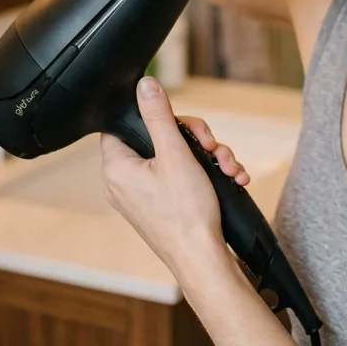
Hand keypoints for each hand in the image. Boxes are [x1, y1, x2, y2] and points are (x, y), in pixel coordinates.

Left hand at [100, 76, 249, 276]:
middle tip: (211, 145)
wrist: (204, 260)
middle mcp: (124, 181)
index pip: (125, 123)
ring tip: (228, 165)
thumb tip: (145, 85)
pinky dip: (205, 173)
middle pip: (158, 137)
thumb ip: (159, 115)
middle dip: (194, 138)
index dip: (155, 116)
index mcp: (117, 167)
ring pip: (175, 156)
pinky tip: (229, 177)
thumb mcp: (176, 154)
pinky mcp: (161, 205)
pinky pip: (181, 176)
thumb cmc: (186, 214)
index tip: (180, 124)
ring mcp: (143, 195)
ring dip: (207, 156)